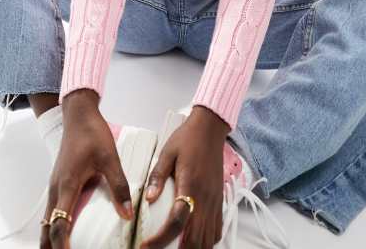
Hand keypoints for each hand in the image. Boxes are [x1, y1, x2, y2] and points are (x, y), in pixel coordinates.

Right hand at [40, 89, 133, 248]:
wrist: (79, 115)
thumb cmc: (92, 133)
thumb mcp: (110, 158)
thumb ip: (118, 186)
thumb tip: (126, 213)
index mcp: (68, 184)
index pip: (59, 222)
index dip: (61, 244)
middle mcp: (57, 188)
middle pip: (47, 226)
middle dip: (50, 245)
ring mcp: (56, 184)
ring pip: (48, 218)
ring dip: (52, 235)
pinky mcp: (59, 181)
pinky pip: (53, 208)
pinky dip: (55, 223)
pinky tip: (67, 229)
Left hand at [140, 106, 229, 248]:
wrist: (210, 128)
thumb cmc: (188, 138)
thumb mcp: (167, 152)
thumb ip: (157, 176)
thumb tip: (148, 198)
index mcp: (190, 185)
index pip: (177, 222)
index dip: (161, 239)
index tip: (146, 246)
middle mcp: (205, 198)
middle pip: (195, 239)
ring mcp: (215, 201)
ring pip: (208, 239)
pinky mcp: (219, 200)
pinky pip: (217, 230)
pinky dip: (206, 241)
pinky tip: (194, 239)